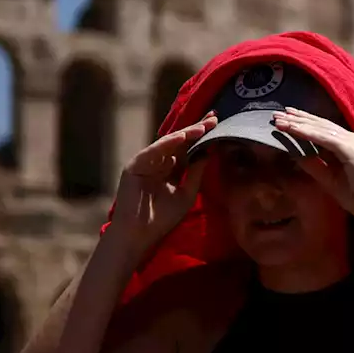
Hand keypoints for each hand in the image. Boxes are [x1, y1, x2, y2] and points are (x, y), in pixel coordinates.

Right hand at [110, 112, 215, 251]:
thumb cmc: (162, 219)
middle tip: (214, 117)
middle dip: (196, 130)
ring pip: (168, 144)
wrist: (139, 235)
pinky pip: (154, 151)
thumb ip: (196, 173)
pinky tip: (183, 136)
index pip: (188, 150)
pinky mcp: (135, 165)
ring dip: (186, 134)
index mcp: (170, 170)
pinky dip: (168, 143)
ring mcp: (146, 162)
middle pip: (180, 143)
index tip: (218, 126)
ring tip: (203, 126)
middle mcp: (158, 163)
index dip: (202, 139)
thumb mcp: (186, 194)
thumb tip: (209, 151)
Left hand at [271, 108, 353, 226]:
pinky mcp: (352, 150)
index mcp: (351, 144)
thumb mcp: (330, 180)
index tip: (286, 119)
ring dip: (299, 123)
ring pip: (321, 128)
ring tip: (280, 119)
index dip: (304, 123)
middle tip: (276, 114)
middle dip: (298, 118)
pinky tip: (292, 129)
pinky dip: (307, 133)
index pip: (324, 129)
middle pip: (321, 124)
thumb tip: (295, 155)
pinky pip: (325, 138)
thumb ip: (315, 165)